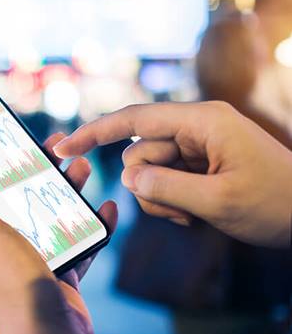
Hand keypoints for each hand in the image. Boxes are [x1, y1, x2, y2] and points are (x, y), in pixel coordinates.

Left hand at [0, 134, 116, 333]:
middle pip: (24, 193)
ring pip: (53, 213)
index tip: (18, 133)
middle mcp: (3, 241)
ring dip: (70, 190)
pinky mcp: (60, 272)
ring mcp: (34, 257)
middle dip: (43, 168)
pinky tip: (105, 210)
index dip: (0, 156)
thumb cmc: (9, 282)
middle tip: (62, 146)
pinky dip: (93, 225)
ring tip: (85, 169)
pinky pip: (79, 241)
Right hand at [54, 101, 291, 247]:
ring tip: (191, 215)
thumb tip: (127, 177)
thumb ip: (165, 188)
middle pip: (139, 151)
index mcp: (202, 121)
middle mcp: (195, 127)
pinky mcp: (197, 165)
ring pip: (148, 170)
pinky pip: (162, 181)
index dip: (94, 133)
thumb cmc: (276, 204)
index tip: (64, 149)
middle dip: (147, 184)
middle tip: (178, 210)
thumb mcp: (219, 201)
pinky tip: (194, 215)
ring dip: (160, 199)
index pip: (134, 119)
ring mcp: (196, 147)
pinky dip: (169, 202)